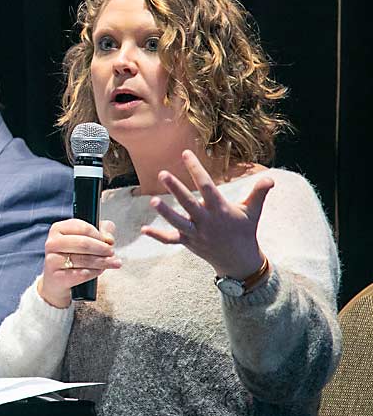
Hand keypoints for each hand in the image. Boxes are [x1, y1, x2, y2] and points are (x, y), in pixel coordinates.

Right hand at [39, 218, 119, 307]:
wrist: (57, 279)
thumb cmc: (73, 255)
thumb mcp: (86, 238)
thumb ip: (102, 232)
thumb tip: (109, 239)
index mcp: (58, 229)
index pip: (83, 228)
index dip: (99, 235)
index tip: (108, 241)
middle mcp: (52, 243)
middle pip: (84, 243)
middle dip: (102, 248)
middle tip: (112, 252)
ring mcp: (52, 261)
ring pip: (84, 260)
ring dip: (102, 261)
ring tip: (112, 263)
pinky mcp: (57, 277)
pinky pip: (82, 274)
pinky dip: (94, 272)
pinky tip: (100, 270)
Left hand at [141, 150, 271, 277]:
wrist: (240, 261)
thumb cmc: (245, 231)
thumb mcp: (253, 211)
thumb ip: (259, 193)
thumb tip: (270, 178)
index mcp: (220, 209)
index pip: (206, 185)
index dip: (196, 169)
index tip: (185, 153)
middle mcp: (206, 220)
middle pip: (189, 202)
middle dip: (176, 188)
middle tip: (163, 174)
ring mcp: (196, 233)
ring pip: (178, 222)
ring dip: (165, 213)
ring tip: (152, 201)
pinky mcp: (189, 243)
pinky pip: (171, 240)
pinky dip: (158, 236)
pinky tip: (143, 230)